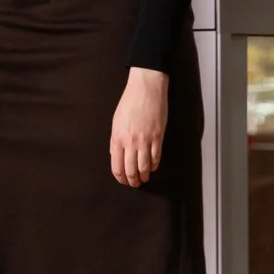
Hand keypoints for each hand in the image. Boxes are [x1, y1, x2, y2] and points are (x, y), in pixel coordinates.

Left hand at [109, 67, 167, 187]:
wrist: (145, 89)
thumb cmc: (129, 103)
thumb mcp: (116, 122)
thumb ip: (116, 140)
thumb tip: (115, 155)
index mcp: (117, 138)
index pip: (117, 166)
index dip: (120, 178)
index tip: (123, 181)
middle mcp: (130, 142)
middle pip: (130, 170)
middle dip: (132, 181)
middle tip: (135, 184)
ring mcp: (145, 140)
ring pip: (143, 167)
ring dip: (144, 176)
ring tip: (144, 179)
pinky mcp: (158, 137)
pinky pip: (155, 157)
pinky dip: (153, 165)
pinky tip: (152, 167)